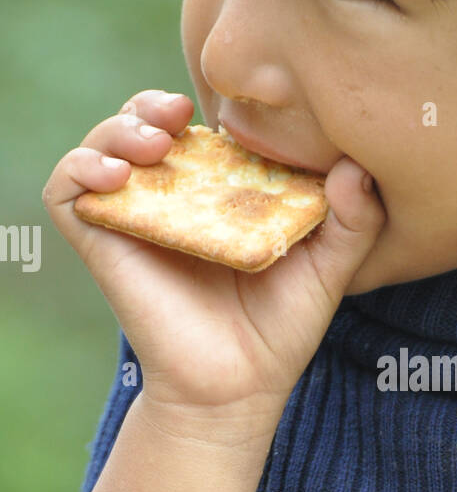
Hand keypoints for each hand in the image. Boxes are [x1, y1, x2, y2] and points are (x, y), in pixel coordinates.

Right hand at [43, 90, 386, 439]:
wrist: (239, 387)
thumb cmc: (283, 330)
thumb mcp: (331, 268)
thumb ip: (356, 219)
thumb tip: (355, 166)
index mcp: (219, 193)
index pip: (202, 126)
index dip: (208, 106)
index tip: (235, 111)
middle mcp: (172, 199)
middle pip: (144, 123)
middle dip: (152, 103)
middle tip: (180, 113)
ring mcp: (133, 220)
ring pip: (101, 144)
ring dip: (117, 127)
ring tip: (153, 144)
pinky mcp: (102, 243)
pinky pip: (66, 190)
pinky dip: (79, 168)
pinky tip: (117, 176)